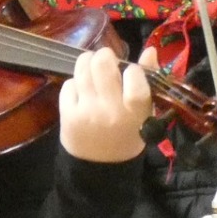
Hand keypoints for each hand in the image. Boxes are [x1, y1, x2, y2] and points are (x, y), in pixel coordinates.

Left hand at [57, 46, 153, 162]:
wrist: (100, 168)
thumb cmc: (127, 135)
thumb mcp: (145, 114)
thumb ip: (148, 82)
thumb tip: (150, 49)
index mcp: (135, 111)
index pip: (135, 75)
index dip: (132, 68)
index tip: (131, 72)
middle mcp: (110, 109)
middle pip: (102, 65)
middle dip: (104, 55)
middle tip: (106, 59)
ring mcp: (86, 111)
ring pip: (82, 70)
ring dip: (87, 61)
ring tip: (92, 66)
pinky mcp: (67, 114)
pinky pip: (68, 84)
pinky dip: (75, 82)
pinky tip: (82, 89)